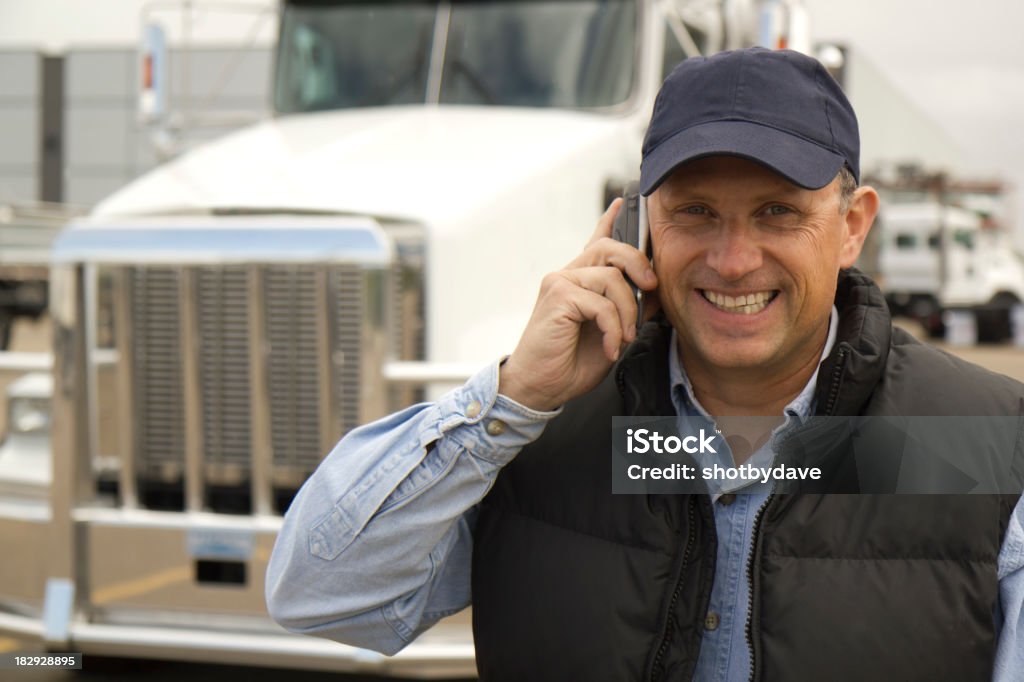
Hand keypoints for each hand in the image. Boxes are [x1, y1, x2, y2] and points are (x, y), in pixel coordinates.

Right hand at [499, 199, 658, 410]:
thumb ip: (629, 308)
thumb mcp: (612, 333)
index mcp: (579, 282)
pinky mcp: (558, 296)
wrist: (540, 386)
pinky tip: (608, 347)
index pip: (595, 242)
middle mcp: (567, 275)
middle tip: (651, 290)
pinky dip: (613, 329)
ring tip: (623, 338)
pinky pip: (602, 303)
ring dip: (628, 313)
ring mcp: (560, 283)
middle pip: (610, 248)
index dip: (609, 220)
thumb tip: (653, 291)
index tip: (622, 202)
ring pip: (612, 278)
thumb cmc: (570, 363)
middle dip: (639, 264)